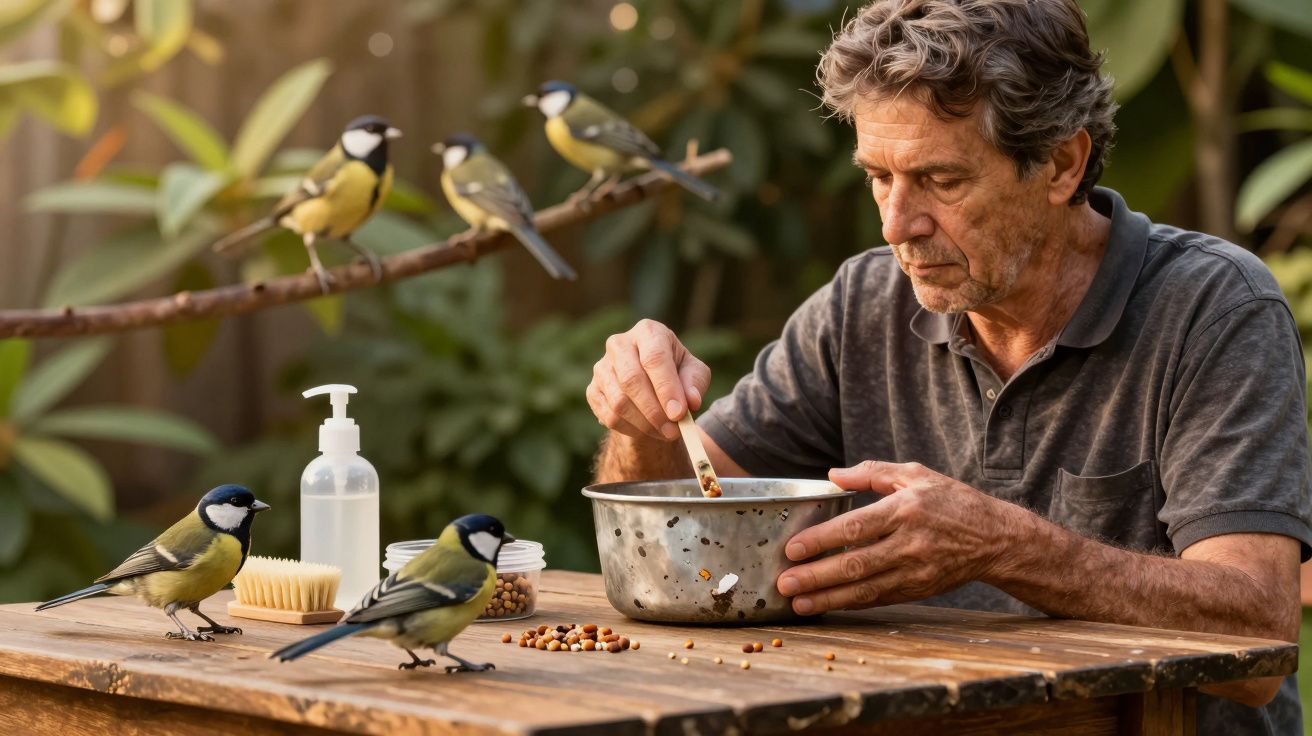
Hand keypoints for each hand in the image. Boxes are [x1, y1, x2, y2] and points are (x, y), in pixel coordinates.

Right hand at [586, 319, 710, 441]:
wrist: (651, 384)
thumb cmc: (676, 373)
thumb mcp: (694, 373)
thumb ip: (695, 383)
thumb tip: (691, 401)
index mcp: (648, 332)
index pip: (654, 357)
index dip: (666, 388)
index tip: (678, 414)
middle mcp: (619, 344)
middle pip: (632, 379)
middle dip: (654, 411)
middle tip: (674, 430)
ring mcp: (602, 367)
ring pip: (619, 402)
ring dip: (645, 424)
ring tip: (665, 432)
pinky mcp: (593, 390)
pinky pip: (610, 416)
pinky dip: (631, 429)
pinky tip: (648, 430)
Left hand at [775, 461, 1018, 614]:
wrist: (997, 538)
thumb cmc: (952, 502)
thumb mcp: (916, 474)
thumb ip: (872, 471)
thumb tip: (832, 475)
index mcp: (905, 510)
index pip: (855, 528)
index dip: (822, 540)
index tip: (793, 549)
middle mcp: (909, 543)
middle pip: (855, 564)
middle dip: (816, 576)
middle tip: (784, 583)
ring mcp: (916, 571)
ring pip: (865, 589)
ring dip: (828, 598)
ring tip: (798, 603)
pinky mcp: (919, 590)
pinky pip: (880, 599)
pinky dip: (851, 604)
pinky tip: (827, 605)